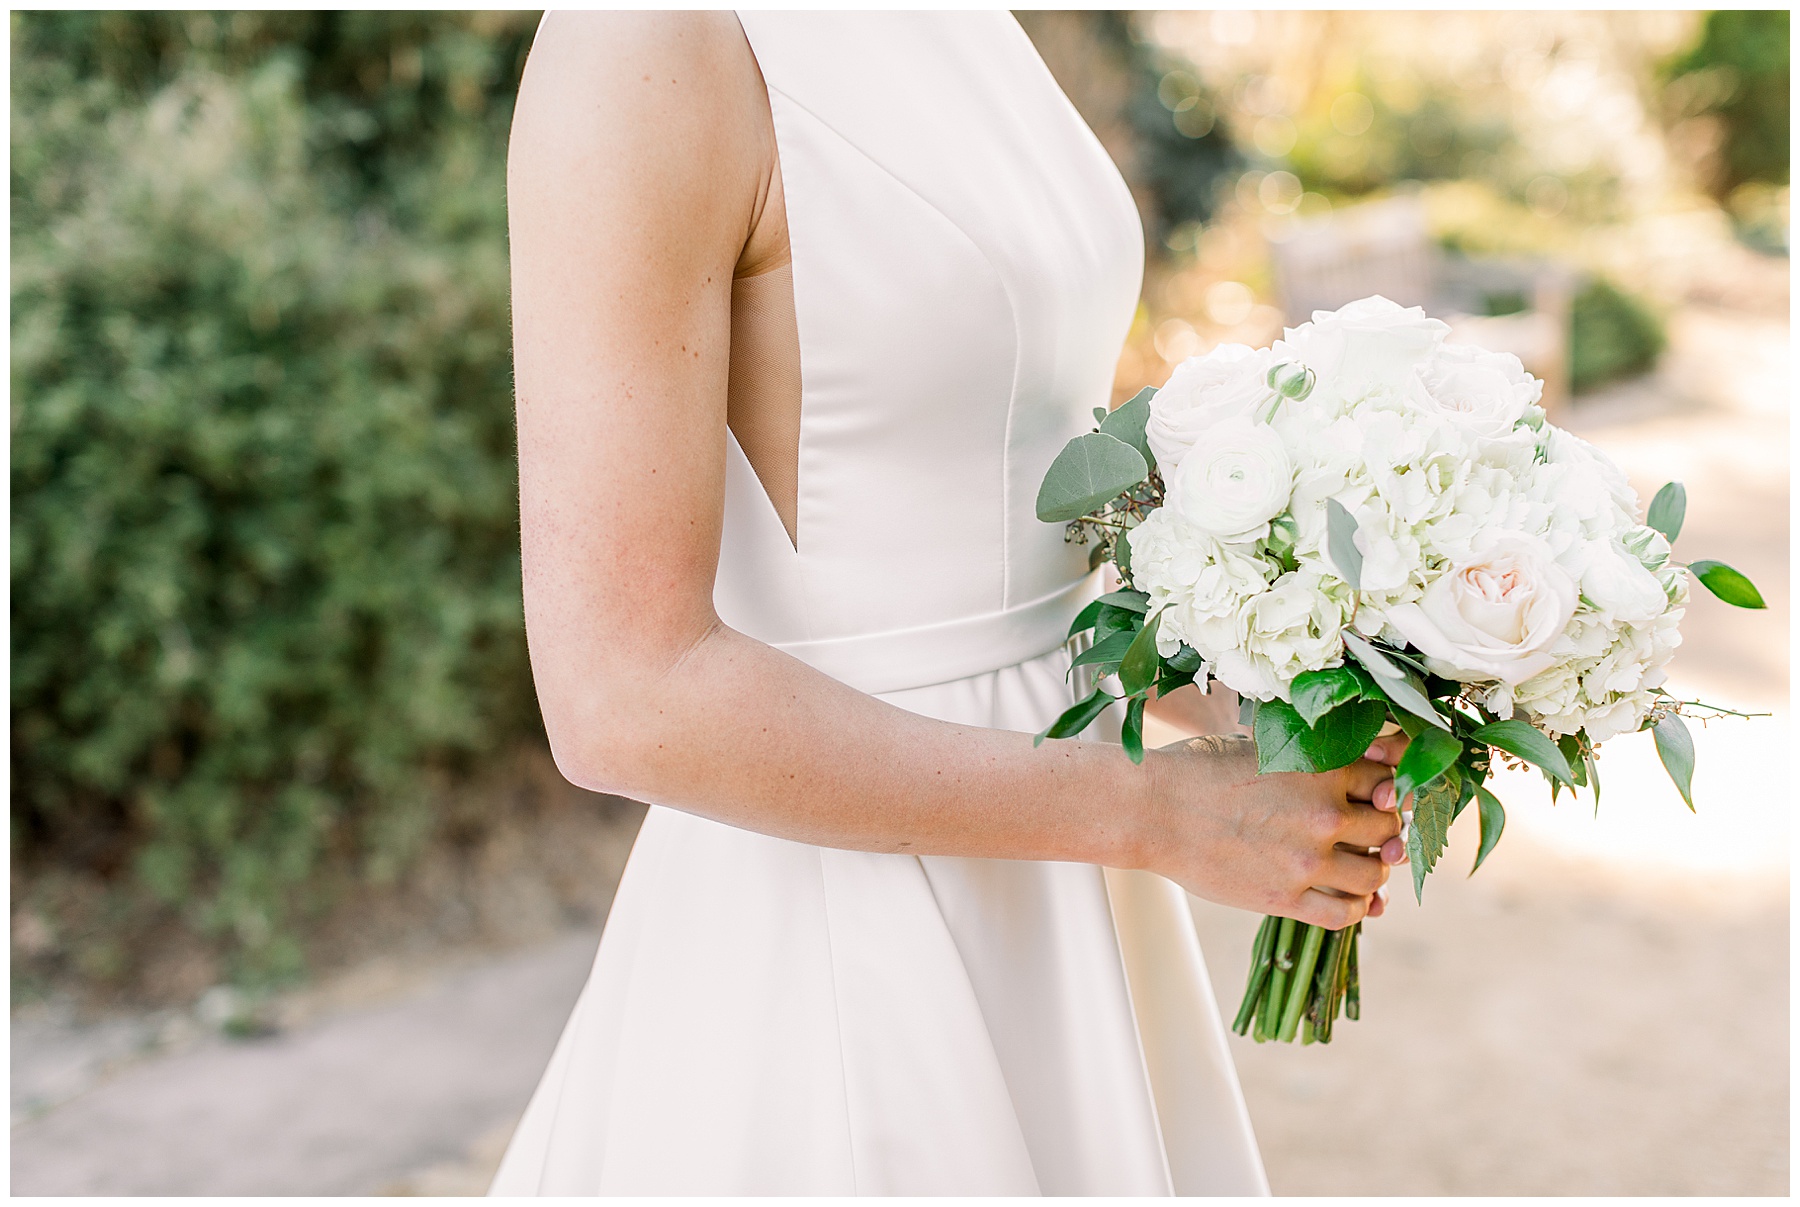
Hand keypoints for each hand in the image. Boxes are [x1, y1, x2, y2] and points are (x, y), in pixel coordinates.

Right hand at [1140, 731, 1410, 927]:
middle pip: (1388, 830)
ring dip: (1375, 873)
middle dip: (1384, 833)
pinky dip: (1356, 910)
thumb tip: (1354, 774)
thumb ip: (1311, 760)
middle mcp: (1324, 814)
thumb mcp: (1263, 746)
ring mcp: (1306, 860)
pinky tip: (1348, 901)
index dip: (1386, 792)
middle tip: (1369, 836)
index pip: (1390, 781)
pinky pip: (1343, 913)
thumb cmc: (1201, 769)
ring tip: (1360, 869)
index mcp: (1323, 767)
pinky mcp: (1285, 898)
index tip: (1376, 799)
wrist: (1152, 809)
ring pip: (1374, 876)